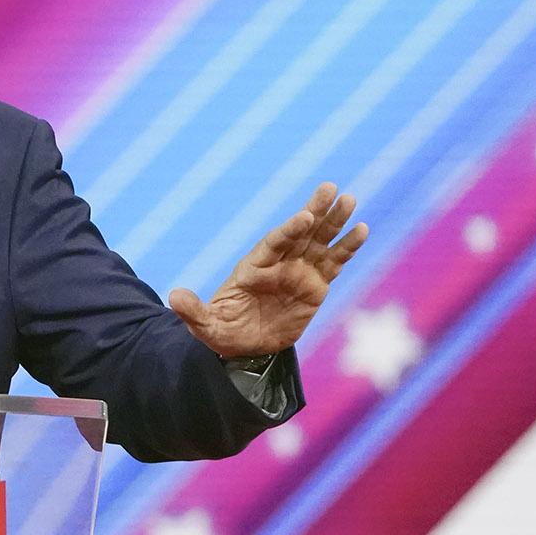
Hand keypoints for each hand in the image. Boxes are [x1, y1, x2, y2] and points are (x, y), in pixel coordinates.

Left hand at [167, 182, 367, 357]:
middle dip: (314, 211)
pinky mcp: (316, 285)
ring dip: (335, 222)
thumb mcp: (205, 326)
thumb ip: (193, 311)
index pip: (274, 244)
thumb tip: (174, 296)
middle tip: (330, 188)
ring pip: (319, 242)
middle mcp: (278, 264)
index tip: (304, 217)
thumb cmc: (223, 331)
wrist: (245, 345)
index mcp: (253, 267)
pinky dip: (348, 247)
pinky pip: (334, 263)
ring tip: (349, 200)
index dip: (289, 230)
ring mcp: (299, 272)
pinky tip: (361, 230)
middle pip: (299, 233)